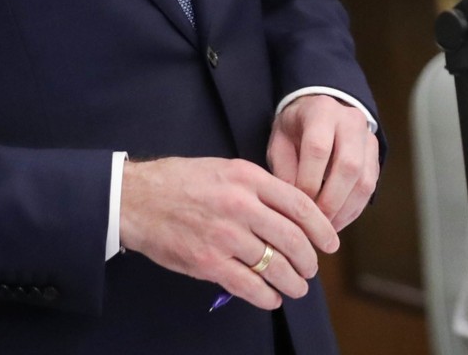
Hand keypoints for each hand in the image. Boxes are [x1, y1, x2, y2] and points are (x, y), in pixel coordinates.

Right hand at [119, 156, 337, 310]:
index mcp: (249, 178)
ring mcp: (224, 236)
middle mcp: (241, 206)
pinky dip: (266, 297)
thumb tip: (291, 213)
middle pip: (293, 239)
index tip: (331, 241)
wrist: (137, 198)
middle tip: (312, 268)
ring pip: (274, 266)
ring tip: (297, 288)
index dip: (322, 228)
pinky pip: (248, 286)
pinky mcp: (207, 262)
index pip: (300, 205)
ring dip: (292, 282)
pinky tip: (272, 298)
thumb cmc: (181, 181)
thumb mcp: (226, 169)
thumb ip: (259, 188)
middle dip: (309, 259)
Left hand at [266, 95, 379, 229]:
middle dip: (330, 201)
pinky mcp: (376, 155)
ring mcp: (367, 137)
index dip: (308, 181)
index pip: (319, 148)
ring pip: (364, 180)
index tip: (296, 206)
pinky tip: (337, 222)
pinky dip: (354, 209)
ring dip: (344, 210)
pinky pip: (370, 187)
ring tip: (325, 228)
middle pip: (348, 166)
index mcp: (322, 111)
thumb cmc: (294, 130)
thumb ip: (284, 170)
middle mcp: (351, 120)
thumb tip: (294, 205)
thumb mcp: (279, 142)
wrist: (318, 110)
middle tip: (314, 224)